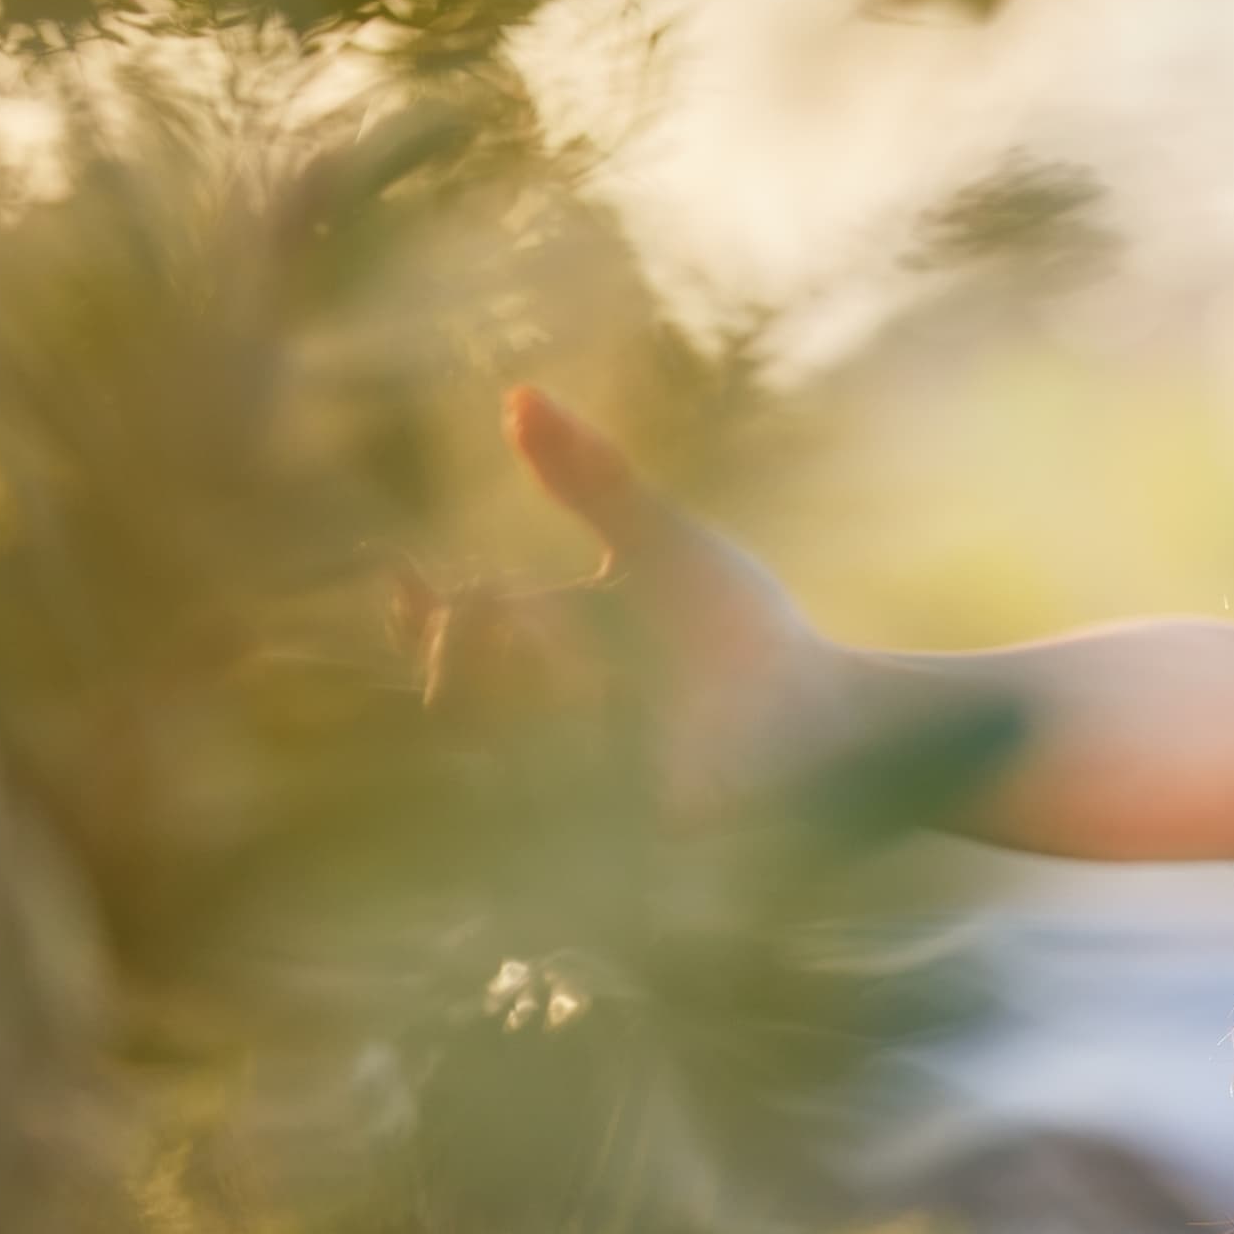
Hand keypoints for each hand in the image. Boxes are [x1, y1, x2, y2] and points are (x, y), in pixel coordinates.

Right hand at [387, 385, 852, 829]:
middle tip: (521, 610)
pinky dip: (571, 746)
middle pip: (448, 692)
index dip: (415, 617)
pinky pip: (545, 804)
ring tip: (588, 666)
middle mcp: (540, 725)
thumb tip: (516, 396)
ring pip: (485, 747)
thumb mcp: (661, 543)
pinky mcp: (606, 836)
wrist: (828, 712)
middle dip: (469, 646)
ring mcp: (570, 787)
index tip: (405, 575)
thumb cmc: (743, 631)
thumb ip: (591, 477)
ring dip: (527, 692)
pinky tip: (612, 714)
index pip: (443, 642)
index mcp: (543, 655)